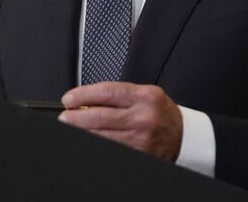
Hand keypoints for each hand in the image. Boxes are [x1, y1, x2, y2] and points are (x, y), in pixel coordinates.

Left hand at [59, 82, 182, 160]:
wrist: (182, 136)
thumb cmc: (160, 112)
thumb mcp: (145, 94)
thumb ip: (119, 94)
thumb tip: (86, 99)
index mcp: (145, 97)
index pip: (107, 92)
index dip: (83, 95)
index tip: (69, 98)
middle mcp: (143, 117)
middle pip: (100, 116)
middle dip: (76, 116)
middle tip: (64, 115)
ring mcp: (140, 139)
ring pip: (102, 135)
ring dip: (82, 131)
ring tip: (71, 126)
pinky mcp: (138, 154)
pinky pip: (111, 147)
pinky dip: (96, 142)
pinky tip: (88, 137)